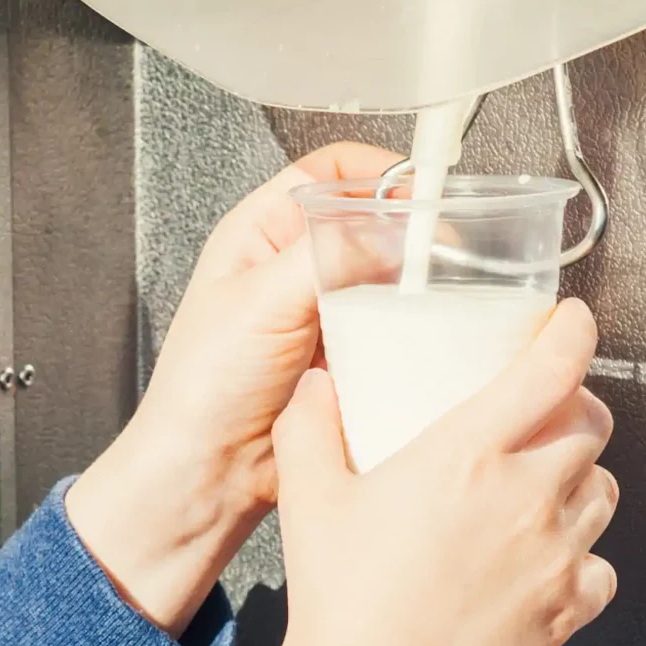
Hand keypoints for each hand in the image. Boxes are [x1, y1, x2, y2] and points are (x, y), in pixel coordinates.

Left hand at [66, 141, 400, 635]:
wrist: (210, 473)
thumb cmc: (204, 388)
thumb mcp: (262, 303)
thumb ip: (327, 256)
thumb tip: (392, 226)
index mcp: (261, 233)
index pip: (328, 172)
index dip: (376, 174)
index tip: (419, 192)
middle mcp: (295, 265)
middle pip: (369, 222)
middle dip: (408, 231)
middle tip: (441, 249)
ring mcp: (324, 310)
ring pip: (388, 276)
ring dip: (414, 284)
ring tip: (436, 294)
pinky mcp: (348, 354)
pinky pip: (394, 327)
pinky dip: (413, 329)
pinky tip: (423, 337)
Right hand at [271, 299, 618, 645]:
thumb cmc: (339, 596)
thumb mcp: (308, 496)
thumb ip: (310, 425)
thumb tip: (318, 383)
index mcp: (467, 452)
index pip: (551, 368)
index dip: (573, 333)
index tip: (572, 322)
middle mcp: (526, 494)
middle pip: (592, 424)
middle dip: (573, 409)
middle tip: (542, 415)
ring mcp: (556, 554)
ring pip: (605, 490)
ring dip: (580, 479)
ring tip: (539, 488)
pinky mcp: (568, 609)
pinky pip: (603, 565)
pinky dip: (583, 557)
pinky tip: (542, 561)